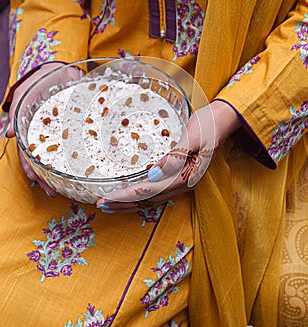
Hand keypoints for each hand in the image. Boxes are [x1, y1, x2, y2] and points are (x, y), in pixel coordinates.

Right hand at [5, 62, 67, 196]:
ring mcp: (63, 133)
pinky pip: (78, 144)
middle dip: (47, 176)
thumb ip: (17, 112)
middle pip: (44, 160)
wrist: (62, 69)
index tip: (37, 180)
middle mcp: (47, 134)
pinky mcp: (77, 128)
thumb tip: (8, 134)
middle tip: (54, 191)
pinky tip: (86, 166)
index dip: (31, 168)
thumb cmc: (41, 81)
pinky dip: (80, 156)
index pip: (28, 154)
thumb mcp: (25, 93)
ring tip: (67, 186)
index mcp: (32, 129)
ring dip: (62, 171)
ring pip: (60, 155)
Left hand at [96, 100, 242, 212]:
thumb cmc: (209, 125)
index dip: (127, 196)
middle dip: (124, 204)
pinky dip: (140, 197)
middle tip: (101, 206)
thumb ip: (175, 158)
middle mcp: (183, 184)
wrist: (224, 120)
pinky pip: (157, 193)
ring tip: (110, 206)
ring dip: (130, 204)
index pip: (150, 191)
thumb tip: (153, 175)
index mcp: (186, 176)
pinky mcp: (180, 177)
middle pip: (149, 200)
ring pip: (152, 200)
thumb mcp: (193, 138)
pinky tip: (130, 197)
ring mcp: (182, 182)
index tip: (108, 198)